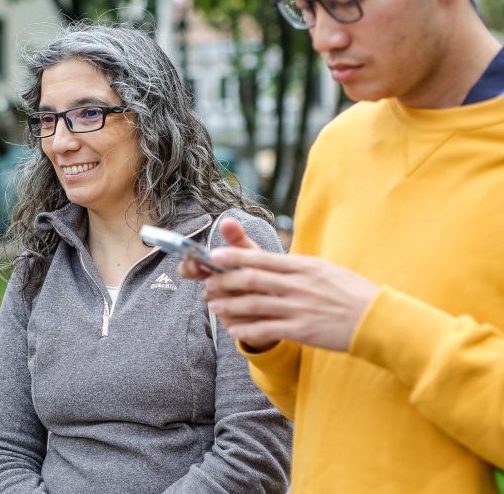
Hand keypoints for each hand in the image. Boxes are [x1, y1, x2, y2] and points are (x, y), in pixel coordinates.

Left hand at [181, 218, 378, 351]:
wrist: (379, 321)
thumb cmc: (355, 294)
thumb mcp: (327, 271)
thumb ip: (301, 268)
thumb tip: (278, 263)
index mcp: (304, 266)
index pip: (262, 258)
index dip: (235, 257)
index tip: (215, 255)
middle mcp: (299, 285)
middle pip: (252, 279)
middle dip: (225, 281)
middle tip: (208, 283)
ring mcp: (300, 308)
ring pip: (254, 304)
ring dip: (230, 305)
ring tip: (214, 306)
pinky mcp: (302, 331)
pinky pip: (267, 329)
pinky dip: (248, 330)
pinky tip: (235, 330)